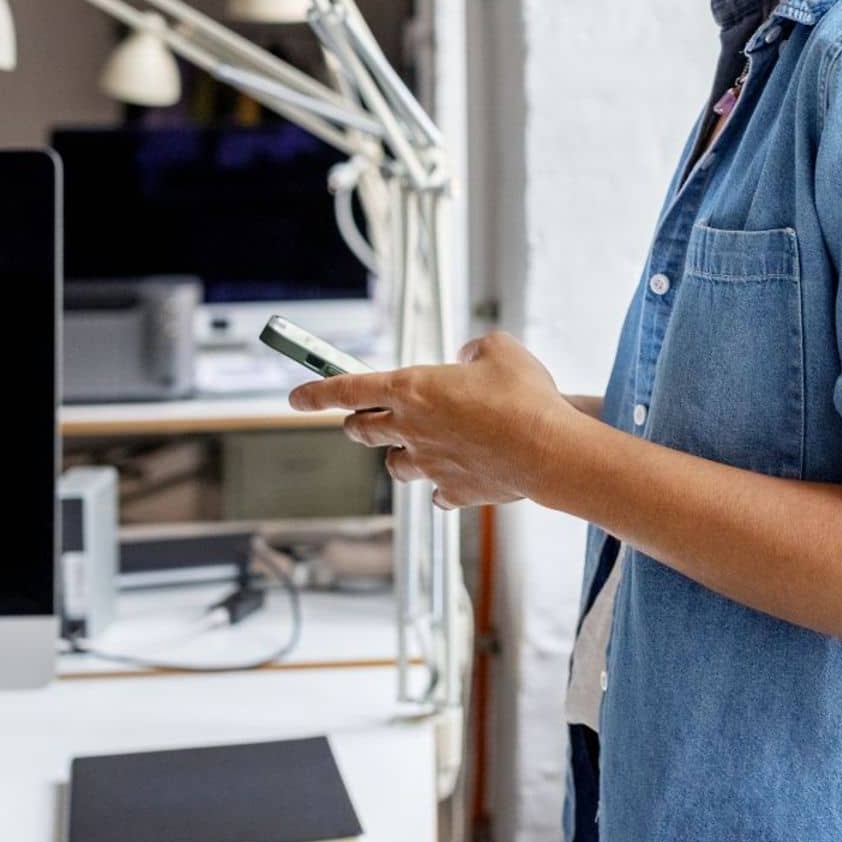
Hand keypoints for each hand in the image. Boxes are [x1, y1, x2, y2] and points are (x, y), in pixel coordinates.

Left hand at [287, 331, 582, 509]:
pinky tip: (456, 475)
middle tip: (364, 418)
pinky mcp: (453, 491)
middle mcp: (411, 429)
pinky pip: (436, 492)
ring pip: (394, 465)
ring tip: (419, 446)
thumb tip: (467, 359)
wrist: (546, 450)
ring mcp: (429, 464)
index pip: (348, 389)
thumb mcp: (499, 350)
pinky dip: (440, 485)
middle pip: (363, 429)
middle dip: (358, 423)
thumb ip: (475, 349)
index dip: (316, 392)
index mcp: (413, 389)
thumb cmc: (523, 396)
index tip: (295, 397)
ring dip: (399, 454)